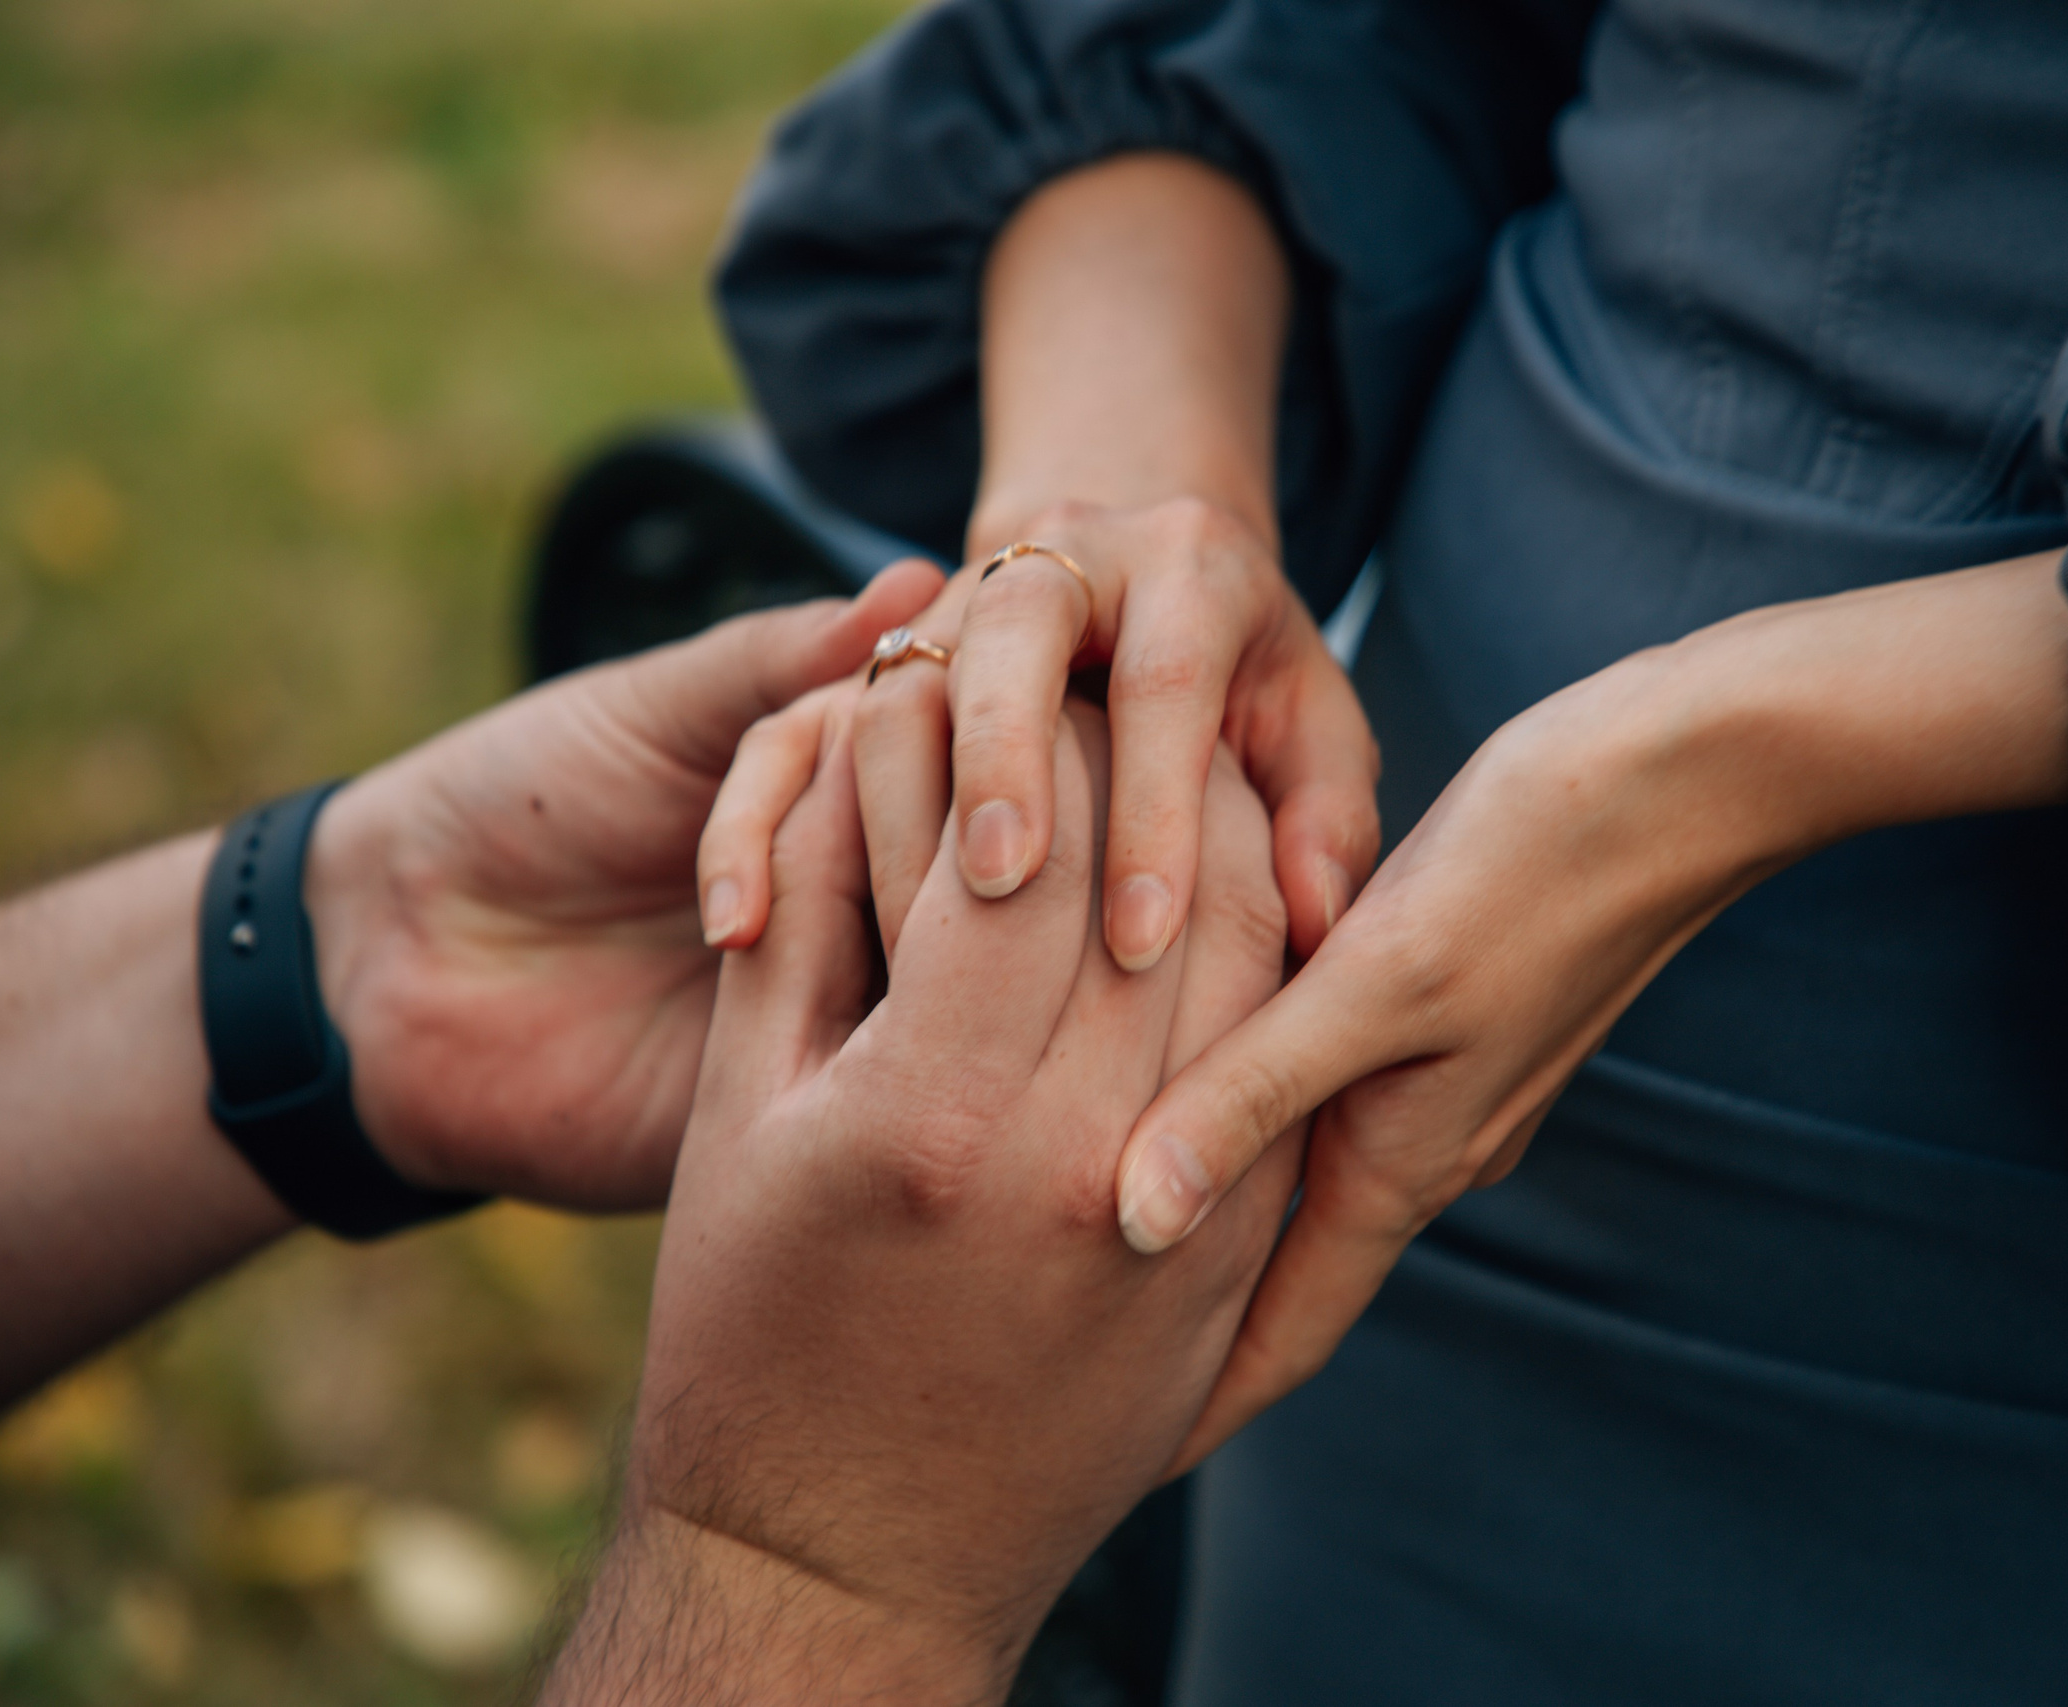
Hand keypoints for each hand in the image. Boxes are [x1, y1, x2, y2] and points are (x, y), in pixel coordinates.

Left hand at [305, 560, 941, 1209]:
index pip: (967, 743)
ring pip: (967, 962)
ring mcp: (854, 996)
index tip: (998, 709)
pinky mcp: (820, 1101)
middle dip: (988, 836)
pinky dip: (916, 1040)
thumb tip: (923, 584)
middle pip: (990, 854)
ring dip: (961, 934)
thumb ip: (781, 659)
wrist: (386, 964)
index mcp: (843, 780)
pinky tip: (915, 1014)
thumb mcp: (651, 709)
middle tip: (979, 833)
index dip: (995, 727)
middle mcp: (872, 885)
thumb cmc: (516, 802)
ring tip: (950, 911)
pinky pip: (899, 1077)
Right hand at [545, 694, 1297, 1702]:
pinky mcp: (1229, 1274)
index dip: (1020, 743)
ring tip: (1186, 775)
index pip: (1030, 851)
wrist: (842, 1563)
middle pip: (1174, 887)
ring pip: (1258, 967)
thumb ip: (799, 920)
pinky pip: (1287, 1070)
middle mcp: (1078, 1162)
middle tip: (1119, 695)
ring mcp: (1177, 1226)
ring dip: (1234, 846)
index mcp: (933, 1114)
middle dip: (1149, 764)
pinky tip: (1230, 908)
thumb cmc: (751, 1336)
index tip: (1007, 686)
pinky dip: (1269, 964)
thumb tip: (855, 743)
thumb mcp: (741, 1119)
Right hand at [692, 504, 1381, 974]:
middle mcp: (1059, 561)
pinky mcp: (863, 659)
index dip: (1155, 808)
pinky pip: (780, 725)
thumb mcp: (1311, 737)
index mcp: (1187, 567)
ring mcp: (948, 605)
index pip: (1164, 681)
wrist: (1143, 594)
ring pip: (894, 670)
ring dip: (889, 797)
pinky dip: (755, 821)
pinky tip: (742, 929)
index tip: (1148, 938)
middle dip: (1006, 759)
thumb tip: (1324, 920)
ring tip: (898, 934)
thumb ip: (1325, 819)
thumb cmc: (1247, 692)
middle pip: (1012, 630)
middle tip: (1007, 889)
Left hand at [1114, 556, 2067, 1467]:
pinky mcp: (1456, 1009)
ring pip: (1307, 1180)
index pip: (1286, 1332)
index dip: (1198, 1405)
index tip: (1109, 1469)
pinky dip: (1261, 1111)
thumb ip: (1255, 1095)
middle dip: (1197, 1331)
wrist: (1696, 773)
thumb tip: (1132, 1227)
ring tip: (1110, 1240)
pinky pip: (1332, 1090)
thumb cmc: (1542, 860)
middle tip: (1082, 1367)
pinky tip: (1204, 1074)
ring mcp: (1450, 1081)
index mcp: (1408, 1161)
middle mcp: (1429, 1142)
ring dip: (1227, 1222)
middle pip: (1289, 1275)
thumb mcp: (1383, 979)